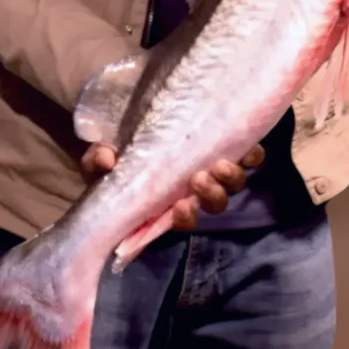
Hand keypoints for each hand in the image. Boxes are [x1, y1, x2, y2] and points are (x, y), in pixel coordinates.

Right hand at [81, 143, 265, 229]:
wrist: (138, 128)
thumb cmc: (120, 155)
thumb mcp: (100, 163)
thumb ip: (97, 163)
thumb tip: (105, 158)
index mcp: (168, 200)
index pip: (184, 219)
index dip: (187, 218)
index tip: (180, 207)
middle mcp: (195, 190)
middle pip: (216, 203)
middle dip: (211, 194)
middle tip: (199, 179)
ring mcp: (215, 169)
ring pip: (235, 183)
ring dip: (231, 178)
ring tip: (220, 165)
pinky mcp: (229, 146)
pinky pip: (250, 157)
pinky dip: (252, 155)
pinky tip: (247, 146)